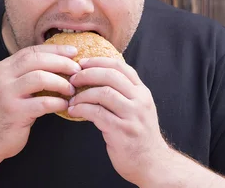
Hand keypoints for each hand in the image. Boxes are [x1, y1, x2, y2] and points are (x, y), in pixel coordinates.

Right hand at [0, 44, 81, 162]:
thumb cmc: (7, 112)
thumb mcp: (12, 87)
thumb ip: (28, 74)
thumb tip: (60, 63)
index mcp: (4, 68)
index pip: (32, 51)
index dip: (55, 49)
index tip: (73, 52)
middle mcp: (3, 77)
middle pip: (37, 60)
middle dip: (61, 62)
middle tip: (77, 70)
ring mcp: (7, 94)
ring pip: (40, 78)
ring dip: (61, 82)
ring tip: (71, 89)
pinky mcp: (14, 112)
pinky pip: (42, 103)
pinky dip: (57, 102)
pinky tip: (64, 105)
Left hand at [67, 57, 167, 186]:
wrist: (153, 164)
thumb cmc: (139, 135)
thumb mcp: (138, 108)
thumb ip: (123, 93)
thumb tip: (95, 77)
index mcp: (142, 92)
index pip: (120, 66)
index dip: (98, 61)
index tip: (82, 63)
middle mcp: (140, 101)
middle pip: (111, 76)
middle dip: (88, 74)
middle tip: (72, 79)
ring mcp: (133, 116)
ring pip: (104, 93)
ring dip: (83, 94)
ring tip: (72, 99)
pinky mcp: (122, 131)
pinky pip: (97, 113)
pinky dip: (82, 109)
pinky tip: (74, 111)